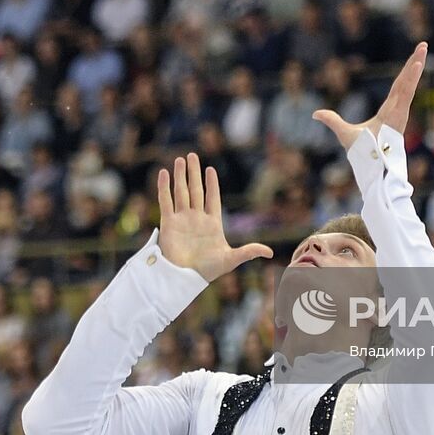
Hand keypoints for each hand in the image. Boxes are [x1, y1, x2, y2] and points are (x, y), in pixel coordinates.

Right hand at [157, 152, 271, 281]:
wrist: (185, 279)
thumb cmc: (208, 271)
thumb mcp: (231, 259)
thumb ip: (248, 252)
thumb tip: (269, 253)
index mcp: (212, 223)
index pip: (212, 198)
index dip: (211, 184)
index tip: (210, 169)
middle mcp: (196, 217)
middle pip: (195, 190)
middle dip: (194, 173)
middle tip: (191, 156)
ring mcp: (182, 219)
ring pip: (181, 192)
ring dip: (180, 176)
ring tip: (180, 159)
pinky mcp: (168, 223)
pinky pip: (166, 201)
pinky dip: (164, 187)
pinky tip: (164, 173)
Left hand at [313, 42, 426, 148]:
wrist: (370, 168)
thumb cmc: (363, 153)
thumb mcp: (344, 132)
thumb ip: (332, 120)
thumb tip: (316, 114)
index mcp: (388, 110)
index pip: (399, 86)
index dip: (406, 72)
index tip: (414, 58)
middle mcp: (397, 109)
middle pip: (406, 80)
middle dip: (415, 62)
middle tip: (423, 44)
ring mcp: (400, 112)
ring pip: (408, 84)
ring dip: (415, 66)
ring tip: (423, 48)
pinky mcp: (400, 116)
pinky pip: (407, 95)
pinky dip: (412, 80)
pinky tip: (417, 66)